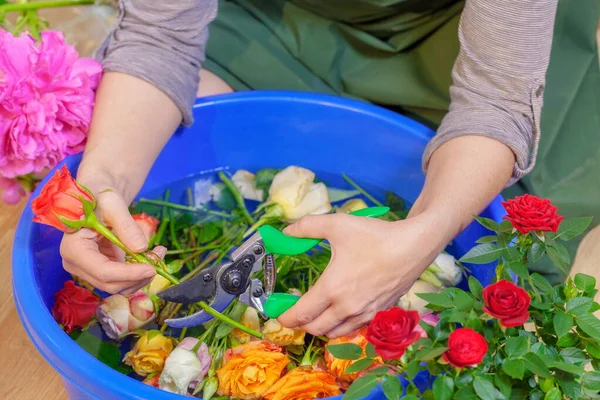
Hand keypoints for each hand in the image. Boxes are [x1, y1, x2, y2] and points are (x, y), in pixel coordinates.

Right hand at [60, 185, 156, 293]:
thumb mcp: (113, 203)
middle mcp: (76, 264)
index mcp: (73, 247)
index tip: (151, 268)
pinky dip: (139, 273)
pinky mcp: (100, 270)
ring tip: (158, 253)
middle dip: (138, 277)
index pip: (103, 271)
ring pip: (118, 286)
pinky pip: (122, 279)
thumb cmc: (100, 195)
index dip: (128, 274)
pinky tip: (151, 255)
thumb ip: (125, 225)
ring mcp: (87, 269)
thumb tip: (141, 248)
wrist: (97, 196)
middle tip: (159, 258)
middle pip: (110, 284)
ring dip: (141, 276)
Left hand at [277, 212, 446, 337]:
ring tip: (316, 312)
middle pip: (315, 329)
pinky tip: (340, 309)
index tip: (278, 313)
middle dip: (301, 323)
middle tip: (294, 311)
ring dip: (321, 327)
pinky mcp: (378, 313)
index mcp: (332, 289)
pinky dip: (341, 325)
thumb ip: (306, 227)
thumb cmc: (375, 236)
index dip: (285, 317)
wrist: (413, 246)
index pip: (301, 314)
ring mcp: (364, 313)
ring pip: (334, 332)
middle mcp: (346, 307)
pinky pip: (353, 328)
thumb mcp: (337, 224)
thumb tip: (285, 231)